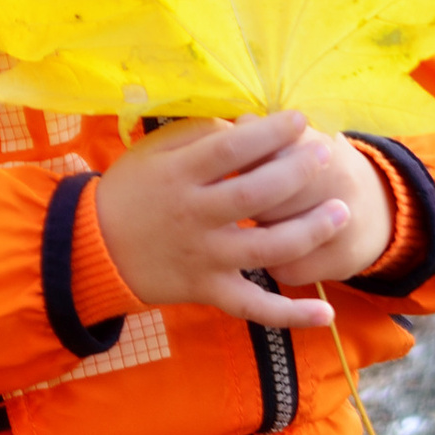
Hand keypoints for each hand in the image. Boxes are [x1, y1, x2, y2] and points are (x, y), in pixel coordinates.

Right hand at [93, 112, 392, 330]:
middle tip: (324, 155)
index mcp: (179, 176)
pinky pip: (253, 308)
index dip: (269, 132)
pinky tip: (325, 314)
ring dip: (309, 232)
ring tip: (341, 212)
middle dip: (296, 173)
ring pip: (265, 249)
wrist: (93, 249)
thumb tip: (246, 125)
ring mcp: (205, 258)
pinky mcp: (209, 291)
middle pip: (254, 195)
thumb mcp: (154, 152)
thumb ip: (199, 136)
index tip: (298, 119)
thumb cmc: (130, 190)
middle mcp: (194, 217)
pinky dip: (290, 315)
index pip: (231, 149)